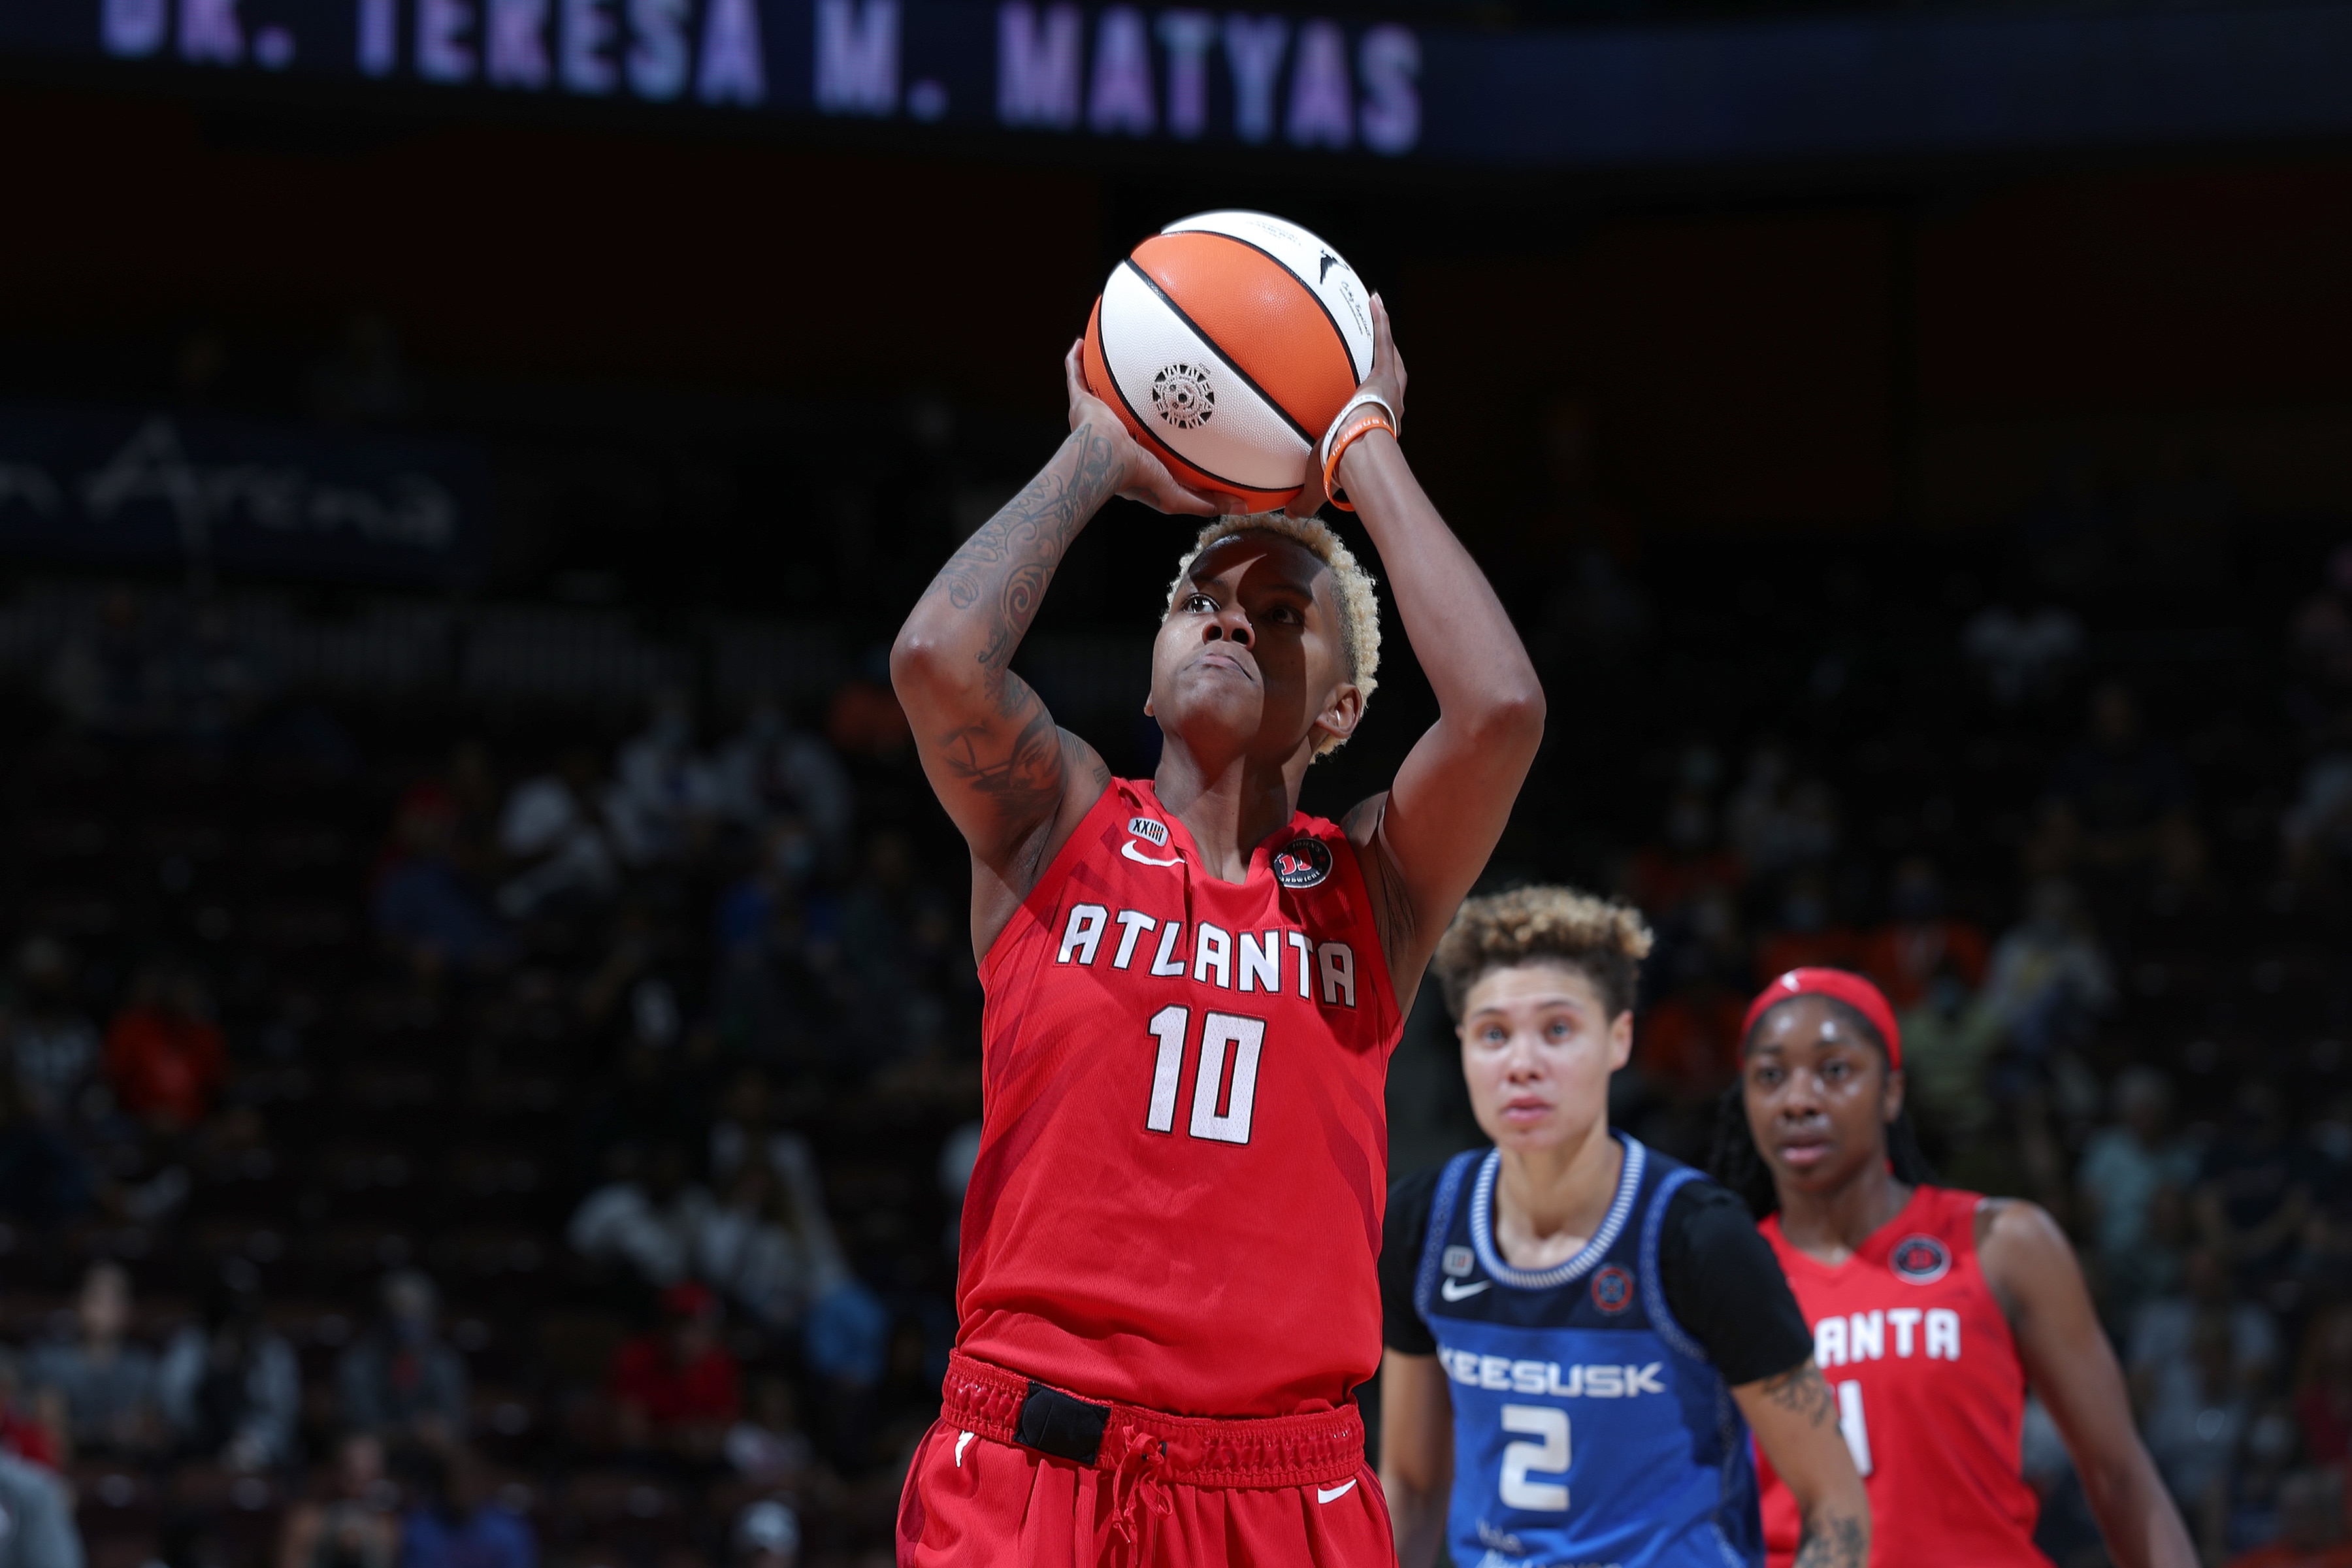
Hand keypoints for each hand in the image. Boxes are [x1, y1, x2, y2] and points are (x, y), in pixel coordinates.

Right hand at [1065, 341, 1224, 515]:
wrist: (1107, 460)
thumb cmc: (1137, 478)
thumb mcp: (1177, 495)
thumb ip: (1205, 501)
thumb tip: (1240, 507)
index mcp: (1131, 451)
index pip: (1147, 436)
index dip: (1156, 427)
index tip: (1172, 414)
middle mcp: (1112, 430)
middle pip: (1123, 407)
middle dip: (1131, 396)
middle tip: (1147, 379)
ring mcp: (1095, 415)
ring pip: (1097, 389)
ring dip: (1101, 374)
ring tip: (1115, 353)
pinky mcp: (1081, 402)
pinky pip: (1075, 375)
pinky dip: (1075, 359)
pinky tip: (1081, 342)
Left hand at [1289, 292, 1406, 516]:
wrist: (1359, 451)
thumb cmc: (1343, 470)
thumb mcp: (1320, 483)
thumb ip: (1307, 498)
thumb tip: (1291, 516)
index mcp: (1375, 432)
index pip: (1375, 417)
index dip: (1372, 409)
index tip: (1364, 405)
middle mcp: (1389, 409)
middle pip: (1392, 383)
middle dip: (1388, 369)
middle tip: (1384, 357)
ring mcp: (1387, 389)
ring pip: (1391, 359)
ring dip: (1386, 339)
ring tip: (1379, 315)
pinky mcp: (1383, 374)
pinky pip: (1382, 339)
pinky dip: (1380, 319)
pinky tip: (1374, 297)